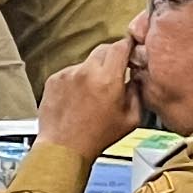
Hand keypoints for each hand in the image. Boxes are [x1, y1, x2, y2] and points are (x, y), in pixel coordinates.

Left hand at [34, 36, 143, 160]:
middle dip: (112, 57)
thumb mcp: (131, 119)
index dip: (129, 45)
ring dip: (93, 72)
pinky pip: (70, 73)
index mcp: (108, 79)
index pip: (121, 46)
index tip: (131, 49)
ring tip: (93, 95)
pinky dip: (76, 80)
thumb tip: (137, 78)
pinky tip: (78, 99)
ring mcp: (68, 74)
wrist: (63, 147)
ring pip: (86, 62)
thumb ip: (138, 93)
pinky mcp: (54, 79)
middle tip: (115, 73)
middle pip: (103, 49)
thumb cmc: (96, 137)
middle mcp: (86, 72)